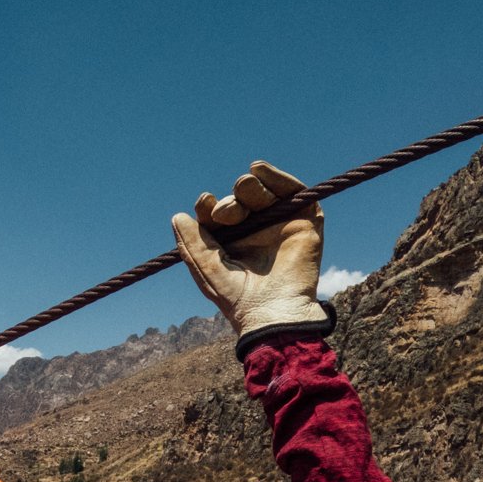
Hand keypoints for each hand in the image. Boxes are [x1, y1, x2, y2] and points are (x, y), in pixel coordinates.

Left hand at [171, 161, 330, 348]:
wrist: (273, 312)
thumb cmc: (237, 298)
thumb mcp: (207, 269)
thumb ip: (192, 244)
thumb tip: (177, 216)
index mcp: (232, 242)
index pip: (218, 215)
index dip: (209, 207)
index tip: (204, 203)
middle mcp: (256, 231)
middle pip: (240, 201)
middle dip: (230, 201)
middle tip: (226, 213)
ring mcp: (281, 223)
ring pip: (263, 193)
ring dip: (249, 187)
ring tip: (243, 187)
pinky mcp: (305, 219)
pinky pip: (292, 190)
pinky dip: (276, 177)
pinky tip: (258, 169)